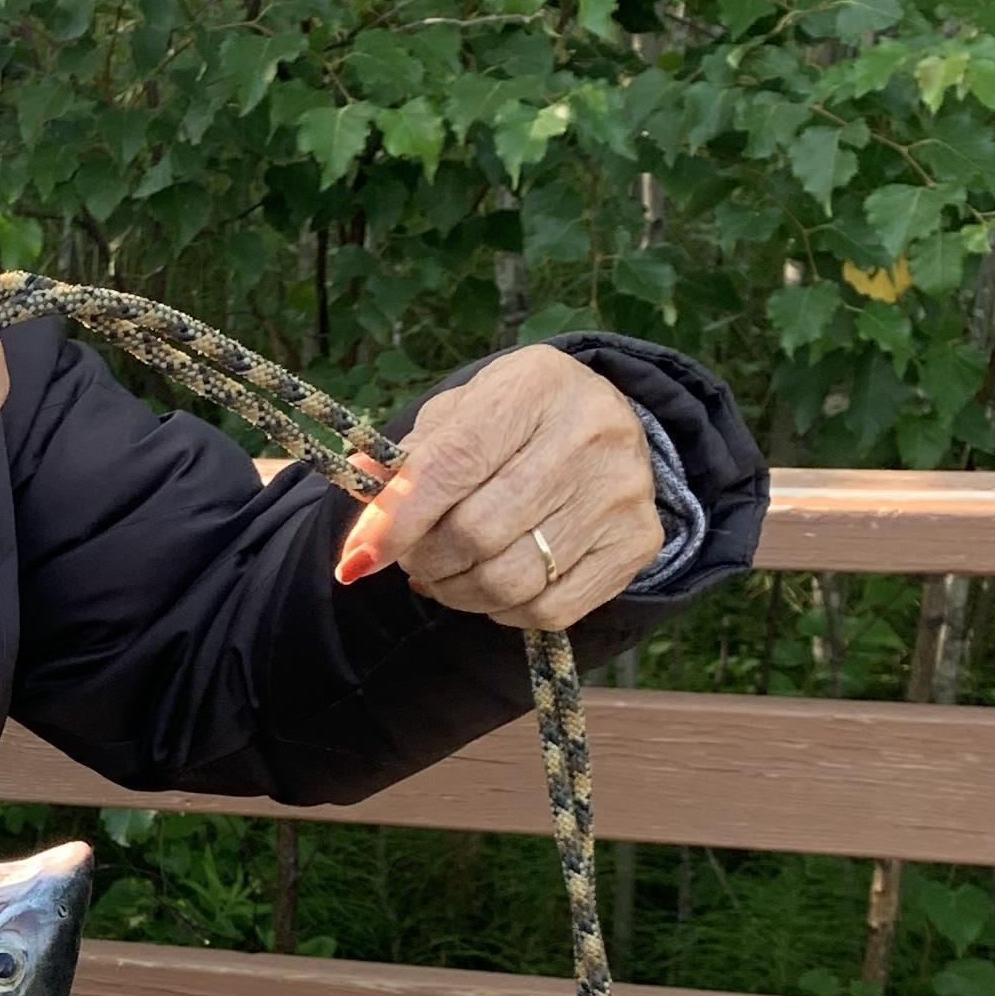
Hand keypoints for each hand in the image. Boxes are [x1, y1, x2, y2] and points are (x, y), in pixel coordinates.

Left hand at [332, 349, 663, 630]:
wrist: (601, 426)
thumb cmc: (513, 423)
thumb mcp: (459, 416)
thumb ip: (409, 457)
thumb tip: (361, 479)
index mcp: (536, 384)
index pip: (452, 465)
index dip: (396, 522)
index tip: (356, 560)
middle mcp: (592, 431)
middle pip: (477, 533)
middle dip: (425, 560)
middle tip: (413, 559)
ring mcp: (622, 491)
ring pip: (510, 580)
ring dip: (457, 592)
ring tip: (445, 574)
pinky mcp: (638, 541)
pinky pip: (549, 609)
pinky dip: (502, 611)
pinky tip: (491, 587)